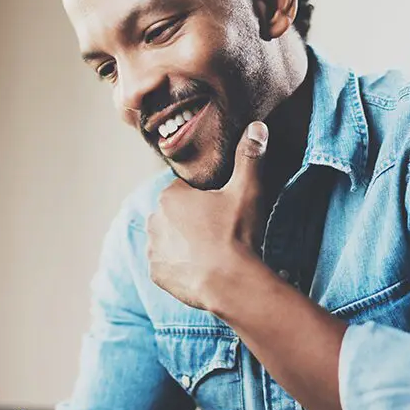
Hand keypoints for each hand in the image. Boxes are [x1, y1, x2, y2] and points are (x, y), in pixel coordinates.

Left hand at [147, 122, 268, 310]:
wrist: (231, 283)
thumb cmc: (236, 234)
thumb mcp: (247, 191)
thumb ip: (250, 157)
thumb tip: (257, 126)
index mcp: (170, 196)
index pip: (186, 190)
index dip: (205, 199)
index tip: (222, 210)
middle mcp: (154, 220)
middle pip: (175, 214)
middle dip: (192, 220)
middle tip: (219, 231)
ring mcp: (153, 249)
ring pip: (169, 238)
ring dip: (183, 242)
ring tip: (210, 251)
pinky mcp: (156, 274)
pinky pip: (166, 264)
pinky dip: (179, 265)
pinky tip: (200, 268)